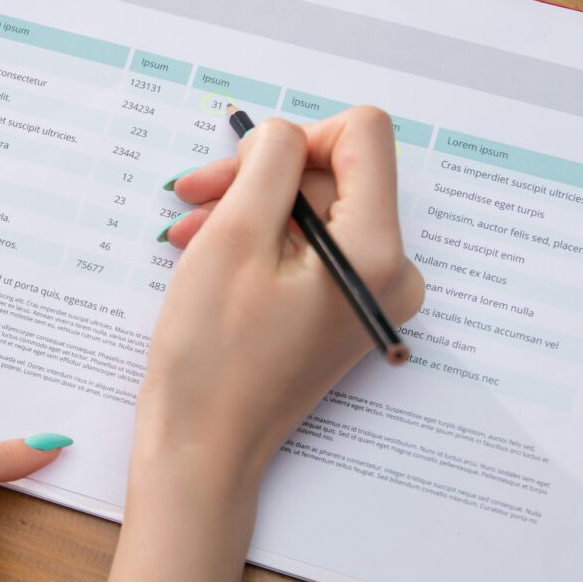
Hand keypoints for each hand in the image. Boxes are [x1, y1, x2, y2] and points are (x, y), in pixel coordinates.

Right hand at [136, 107, 423, 496]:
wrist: (203, 446)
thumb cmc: (213, 355)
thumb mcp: (234, 236)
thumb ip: (270, 163)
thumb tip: (284, 135)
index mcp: (376, 251)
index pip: (363, 135)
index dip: (297, 136)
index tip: (245, 171)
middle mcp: (391, 270)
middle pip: (334, 172)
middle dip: (261, 176)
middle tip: (195, 196)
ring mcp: (369, 291)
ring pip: (313, 206)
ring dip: (249, 206)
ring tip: (192, 232)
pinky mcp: (343, 306)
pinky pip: (309, 243)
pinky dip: (259, 237)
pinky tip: (208, 250)